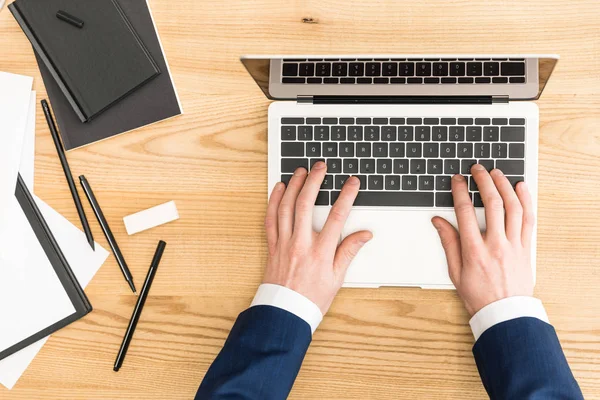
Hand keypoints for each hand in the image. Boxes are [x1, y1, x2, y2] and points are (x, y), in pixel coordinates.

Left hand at [263, 162, 371, 314]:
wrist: (284, 312)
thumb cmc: (311, 298)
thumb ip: (349, 252)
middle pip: (306, 204)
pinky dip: (274, 201)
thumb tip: (364, 234)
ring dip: (294, 186)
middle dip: (314, 181)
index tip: (352, 182)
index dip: (346, 196)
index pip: (337, 216)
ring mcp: (284, 243)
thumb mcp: (337, 278)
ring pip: (286, 207)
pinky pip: (271, 219)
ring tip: (301, 171)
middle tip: (320, 166)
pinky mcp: (272, 246)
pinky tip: (279, 189)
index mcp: (320, 252)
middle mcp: (300, 243)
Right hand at [432, 165, 534, 315]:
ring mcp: (513, 245)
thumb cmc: (479, 294)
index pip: (465, 212)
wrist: (504, 312)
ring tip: (496, 173)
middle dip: (483, 181)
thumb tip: (439, 221)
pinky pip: (528, 219)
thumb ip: (448, 242)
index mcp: (474, 250)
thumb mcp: (455, 271)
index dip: (460, 191)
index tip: (457, 180)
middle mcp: (496, 244)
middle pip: (492, 203)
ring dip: (504, 186)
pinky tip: (520, 188)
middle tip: (477, 169)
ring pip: (512, 207)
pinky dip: (525, 200)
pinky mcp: (525, 247)